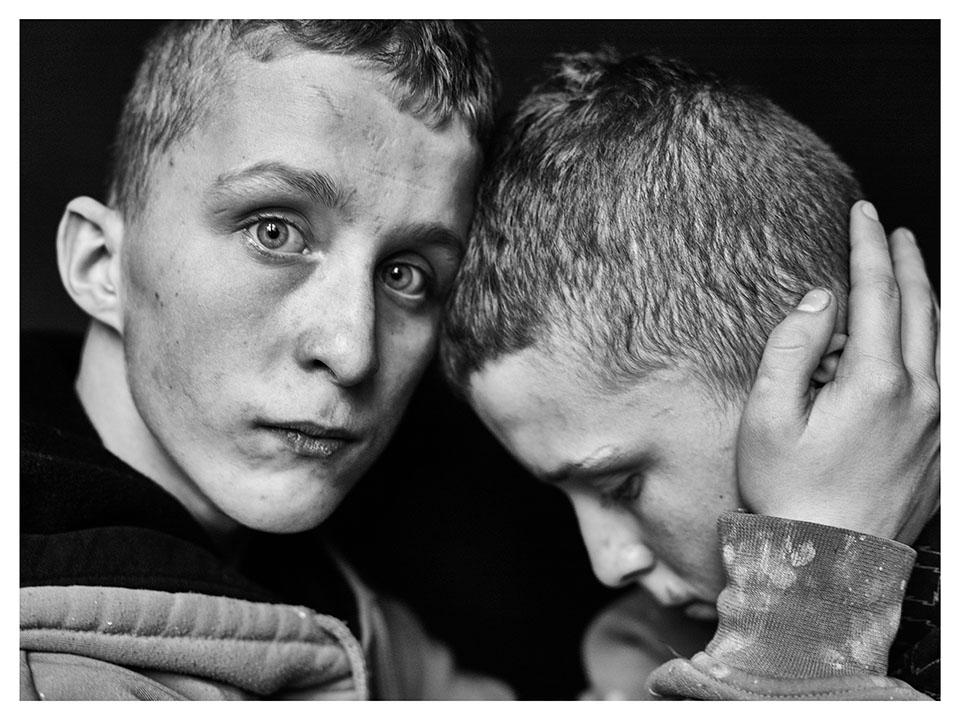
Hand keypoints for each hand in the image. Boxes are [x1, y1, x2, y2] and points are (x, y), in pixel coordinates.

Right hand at [737, 201, 938, 542]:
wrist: (828, 562)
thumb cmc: (787, 491)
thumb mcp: (767, 417)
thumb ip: (792, 349)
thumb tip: (820, 301)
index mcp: (875, 383)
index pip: (878, 293)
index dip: (867, 247)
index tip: (862, 213)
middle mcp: (921, 397)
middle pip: (922, 308)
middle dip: (906, 261)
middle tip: (891, 231)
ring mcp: (941, 424)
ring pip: (945, 339)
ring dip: (930, 296)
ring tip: (913, 269)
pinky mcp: (945, 448)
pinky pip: (951, 377)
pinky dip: (941, 341)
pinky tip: (929, 336)